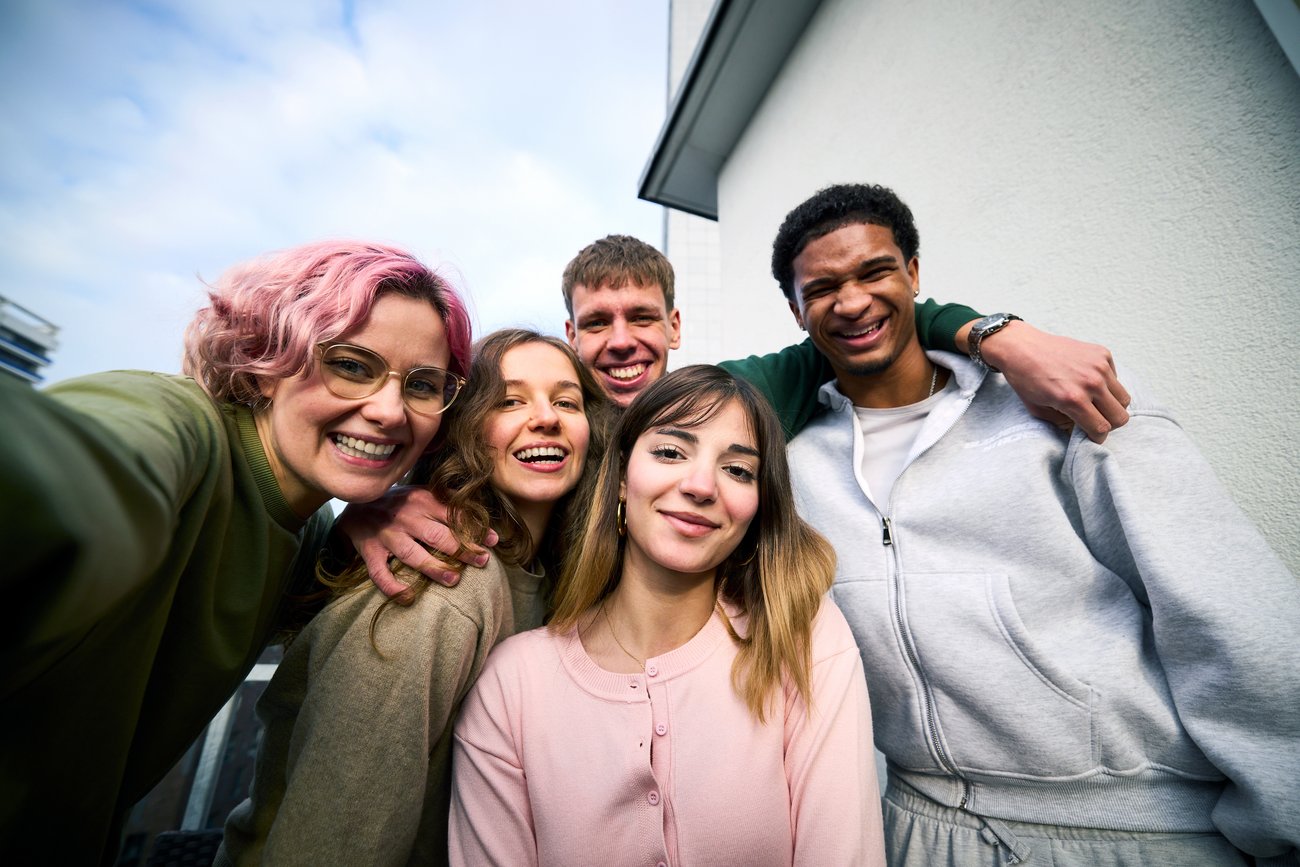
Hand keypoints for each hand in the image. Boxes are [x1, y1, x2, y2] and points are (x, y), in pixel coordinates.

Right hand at [336, 486, 497, 599]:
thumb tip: (481, 520)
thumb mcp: (423, 494)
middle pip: (437, 536)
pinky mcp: (370, 552)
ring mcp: (387, 535)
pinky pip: (380, 573)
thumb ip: (447, 505)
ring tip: (454, 580)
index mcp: (422, 501)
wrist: (358, 504)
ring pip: (413, 555)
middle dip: (462, 550)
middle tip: (482, 561)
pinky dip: (393, 587)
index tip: (493, 541)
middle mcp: (405, 518)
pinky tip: (409, 597)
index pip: (453, 515)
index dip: (474, 529)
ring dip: (434, 569)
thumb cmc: (400, 502)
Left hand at [976, 321, 1130, 442]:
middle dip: (1108, 423)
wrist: (1021, 347)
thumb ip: (1063, 424)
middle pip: (1121, 417)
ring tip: (1093, 401)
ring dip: (1111, 405)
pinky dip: (1107, 384)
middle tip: (1094, 419)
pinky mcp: (1102, 353)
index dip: (1097, 438)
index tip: (1091, 436)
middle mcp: (1091, 382)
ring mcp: (1099, 366)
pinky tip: (1087, 381)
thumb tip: (1080, 429)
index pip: (1102, 429)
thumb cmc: (1025, 379)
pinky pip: (1116, 378)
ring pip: (1123, 398)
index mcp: (1073, 399)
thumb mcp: (1038, 410)